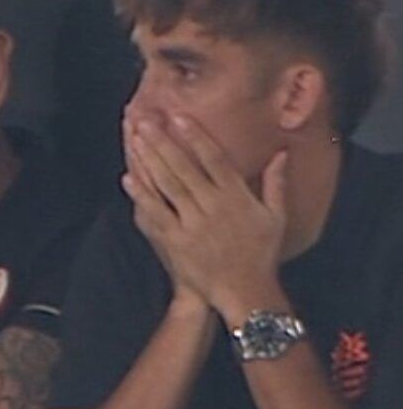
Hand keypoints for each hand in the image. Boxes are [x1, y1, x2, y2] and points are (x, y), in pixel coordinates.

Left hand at [121, 114, 287, 316]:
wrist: (244, 292)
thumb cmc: (261, 254)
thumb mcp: (276, 218)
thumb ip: (275, 183)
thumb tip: (281, 153)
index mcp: (237, 198)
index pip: (214, 159)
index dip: (195, 137)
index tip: (179, 117)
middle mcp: (213, 207)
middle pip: (184, 168)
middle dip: (164, 142)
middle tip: (146, 120)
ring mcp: (192, 224)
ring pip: (167, 186)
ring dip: (150, 160)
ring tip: (136, 138)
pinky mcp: (176, 241)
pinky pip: (156, 214)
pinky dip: (142, 195)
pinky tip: (128, 176)